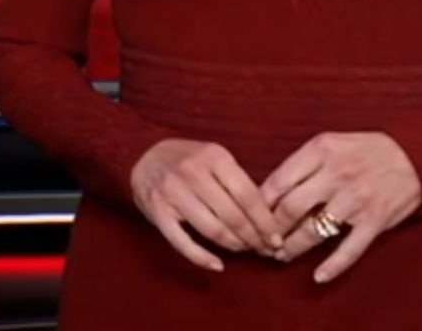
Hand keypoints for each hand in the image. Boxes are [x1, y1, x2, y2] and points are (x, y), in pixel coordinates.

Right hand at [130, 138, 283, 270]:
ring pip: (212, 229)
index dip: (264, 220)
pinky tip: (218, 265)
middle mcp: (194, 173)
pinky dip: (202, 258)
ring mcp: (173, 193)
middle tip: (265, 249)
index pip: (247, 194)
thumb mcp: (214, 157)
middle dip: (253, 237)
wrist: (144, 156)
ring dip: (233, 245)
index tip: (277, 237)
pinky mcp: (157, 212)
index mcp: (214, 156)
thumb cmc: (189, 159)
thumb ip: (236, 179)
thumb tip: (266, 214)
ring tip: (245, 251)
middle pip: (232, 214)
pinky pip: (183, 242)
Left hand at [259, 131, 421, 283]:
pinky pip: (349, 249)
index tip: (251, 217)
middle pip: (290, 208)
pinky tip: (318, 276)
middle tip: (263, 241)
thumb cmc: (367, 149)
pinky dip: (332, 267)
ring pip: (313, 231)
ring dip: (292, 248)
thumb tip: (270, 191)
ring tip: (282, 255)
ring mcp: (356, 198)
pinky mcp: (374, 220)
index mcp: (322, 149)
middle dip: (271, 230)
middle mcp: (337, 173)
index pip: (279, 180)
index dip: (260, 204)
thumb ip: (305, 163)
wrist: (414, 155)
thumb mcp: (333, 142)